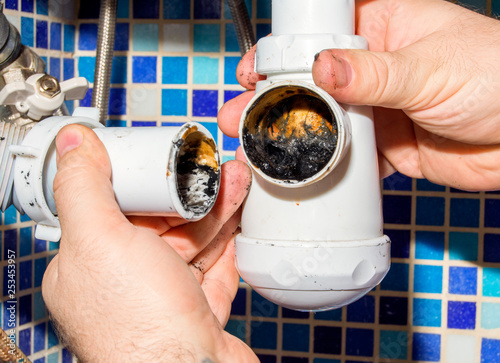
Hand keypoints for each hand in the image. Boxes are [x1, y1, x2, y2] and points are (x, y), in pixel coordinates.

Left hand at [42, 125, 257, 361]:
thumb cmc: (140, 323)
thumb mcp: (100, 239)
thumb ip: (85, 187)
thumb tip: (74, 143)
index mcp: (91, 264)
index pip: (116, 206)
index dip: (144, 178)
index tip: (167, 155)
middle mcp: (126, 280)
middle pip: (162, 220)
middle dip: (192, 190)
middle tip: (214, 165)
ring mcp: (165, 296)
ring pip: (193, 239)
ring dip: (217, 208)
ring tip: (236, 180)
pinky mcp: (199, 307)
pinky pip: (214, 264)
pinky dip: (228, 239)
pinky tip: (239, 217)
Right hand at [218, 0, 499, 190]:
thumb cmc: (499, 78)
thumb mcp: (430, 68)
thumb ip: (374, 72)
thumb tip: (321, 67)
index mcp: (385, 29)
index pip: (321, 32)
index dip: (284, 50)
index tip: (254, 71)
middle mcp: (376, 69)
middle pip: (312, 80)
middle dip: (274, 97)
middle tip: (241, 114)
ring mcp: (378, 110)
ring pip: (324, 121)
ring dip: (291, 133)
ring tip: (255, 143)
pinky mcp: (386, 148)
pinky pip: (346, 155)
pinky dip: (322, 165)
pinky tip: (296, 170)